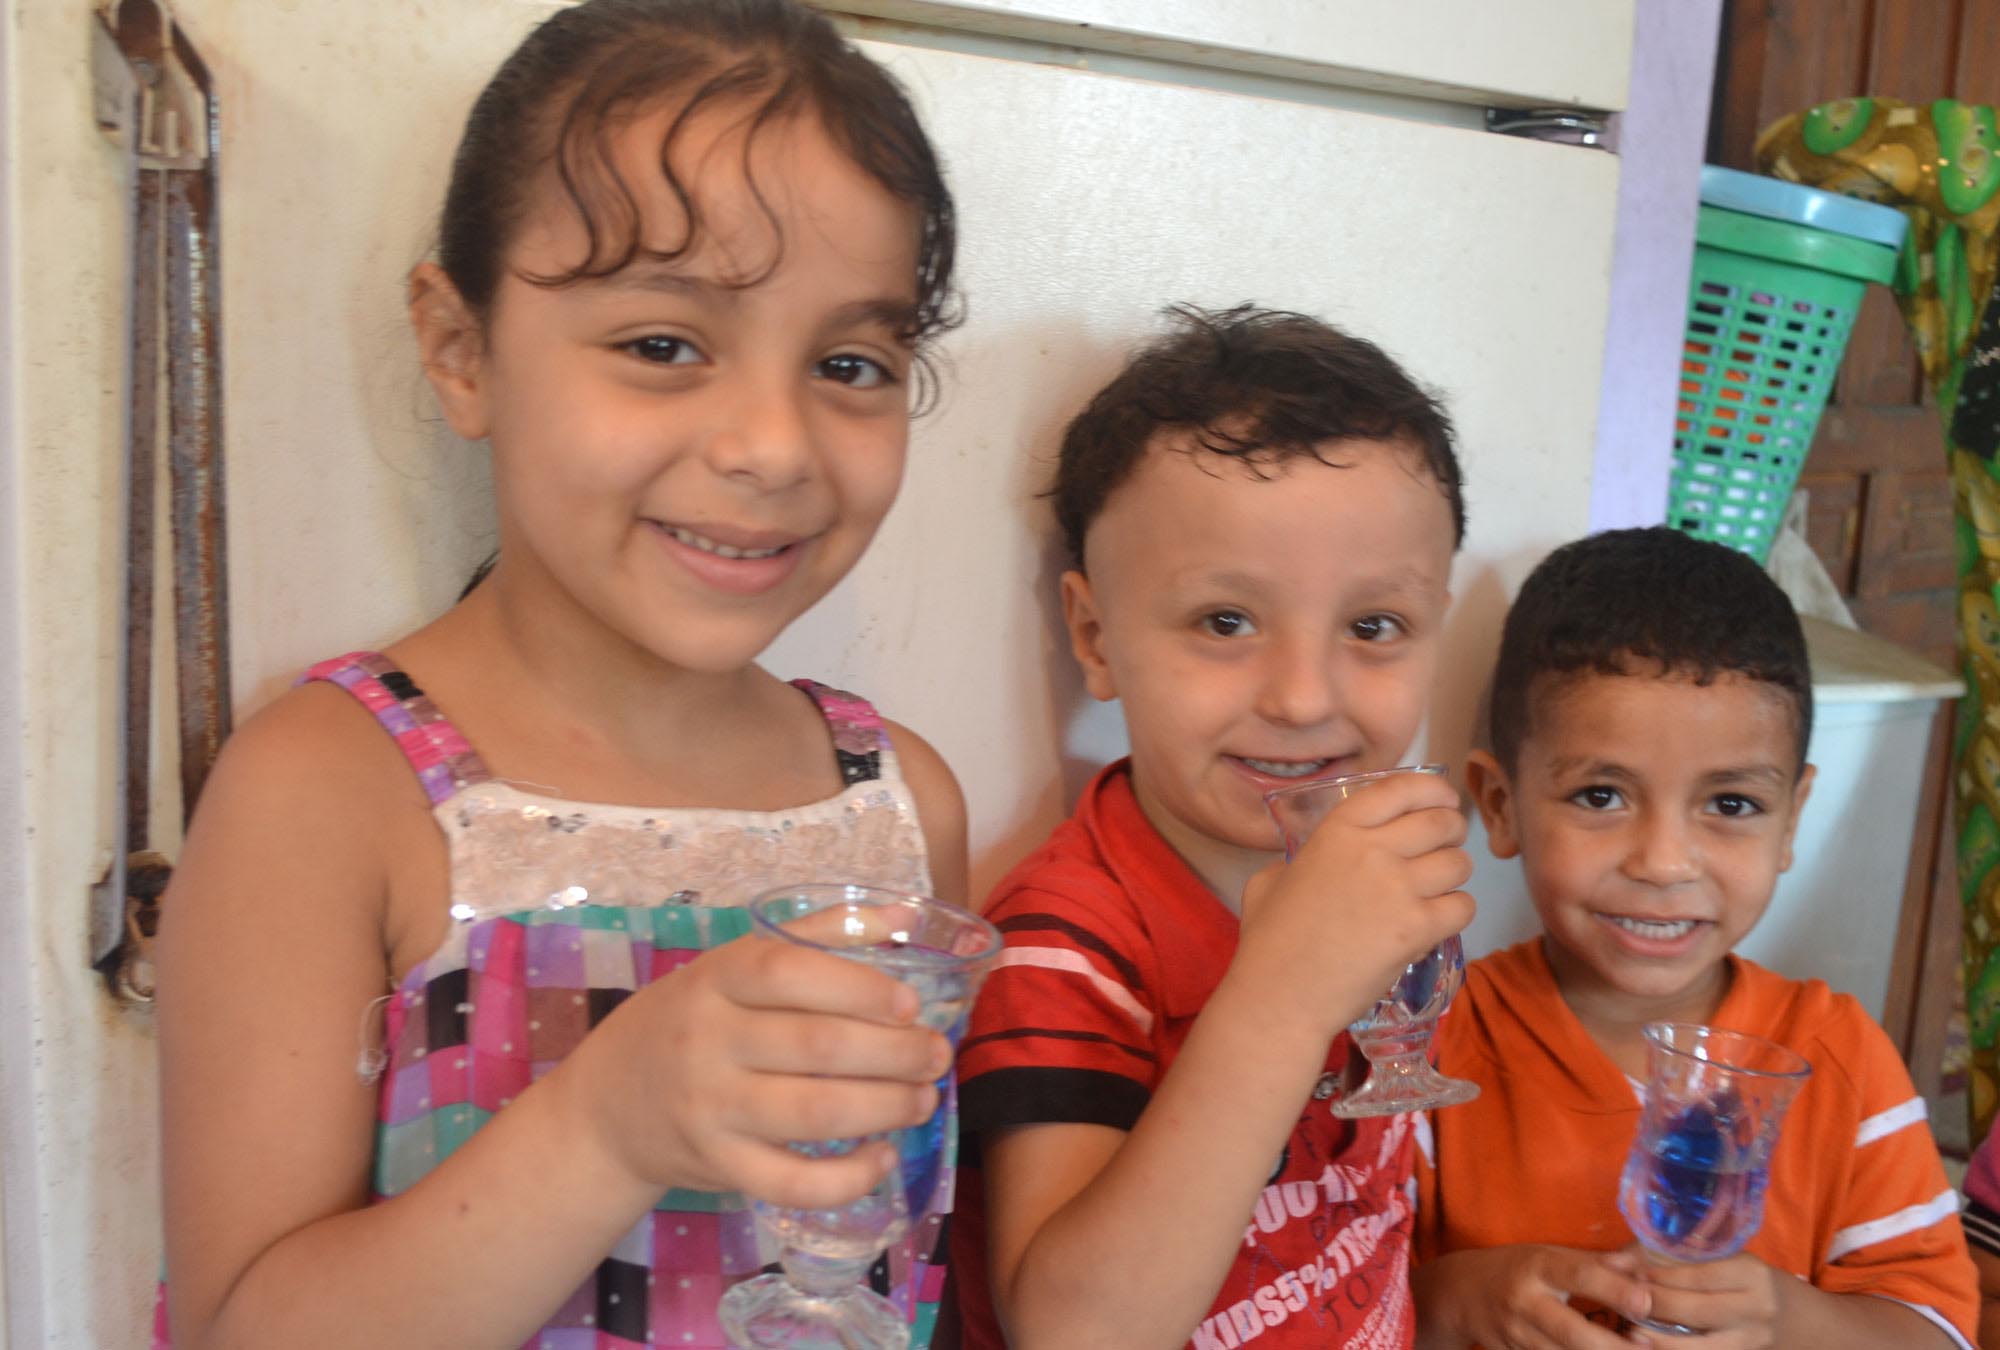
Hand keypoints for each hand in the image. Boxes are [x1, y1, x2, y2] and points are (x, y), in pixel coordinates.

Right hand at [560, 931, 951, 1210]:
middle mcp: (709, 1041)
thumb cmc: (692, 1021)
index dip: (858, 987)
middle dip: (895, 1054)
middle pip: (817, 1046)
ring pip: (814, 1114)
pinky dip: (847, 1178)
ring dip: (885, 1108)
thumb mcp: (734, 967)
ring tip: (923, 1100)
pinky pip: (791, 1182)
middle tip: (936, 1056)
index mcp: (718, 979)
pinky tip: (880, 1158)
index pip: (788, 972)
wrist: (609, 1105)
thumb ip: (819, 935)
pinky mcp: (719, 1166)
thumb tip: (908, 914)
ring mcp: (711, 1109)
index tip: (910, 1004)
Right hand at [1235, 769, 1473, 1035]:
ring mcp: (1398, 888)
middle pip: (1440, 822)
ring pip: (1458, 864)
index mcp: (1337, 831)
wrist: (1282, 995)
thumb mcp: (1269, 880)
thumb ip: (1297, 860)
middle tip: (1448, 846)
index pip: (1400, 789)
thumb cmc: (1269, 940)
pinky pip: (1463, 906)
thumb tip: (1309, 864)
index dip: (1432, 790)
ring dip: (1455, 874)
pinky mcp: (1417, 928)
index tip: (1443, 800)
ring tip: (1441, 887)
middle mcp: (1372, 850)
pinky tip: (1439, 920)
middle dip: (1453, 831)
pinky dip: (1457, 911)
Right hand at [1420, 1245, 1651, 1349]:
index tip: (1648, 1302)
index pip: (1580, 1276)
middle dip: (1614, 1347)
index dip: (1615, 1290)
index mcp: (1538, 1267)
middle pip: (1573, 1332)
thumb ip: (1595, 1263)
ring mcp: (1516, 1335)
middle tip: (1650, 1349)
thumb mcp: (1548, 1254)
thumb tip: (1645, 1262)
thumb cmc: (1514, 1268)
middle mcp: (1525, 1301)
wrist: (1457, 1294)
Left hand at [1635, 1250, 1783, 1347]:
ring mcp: (1753, 1341)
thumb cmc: (1737, 1278)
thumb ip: (1667, 1255)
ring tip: (1631, 1333)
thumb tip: (1612, 1263)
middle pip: (1697, 1310)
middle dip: (1657, 1306)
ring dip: (1661, 1341)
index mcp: (1750, 1273)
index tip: (1630, 1274)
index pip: (1699, 1274)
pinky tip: (1650, 1348)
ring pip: (1701, 1347)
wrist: (1788, 1316)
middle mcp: (1757, 1308)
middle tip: (1626, 1302)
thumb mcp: (1717, 1258)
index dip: (1661, 1275)